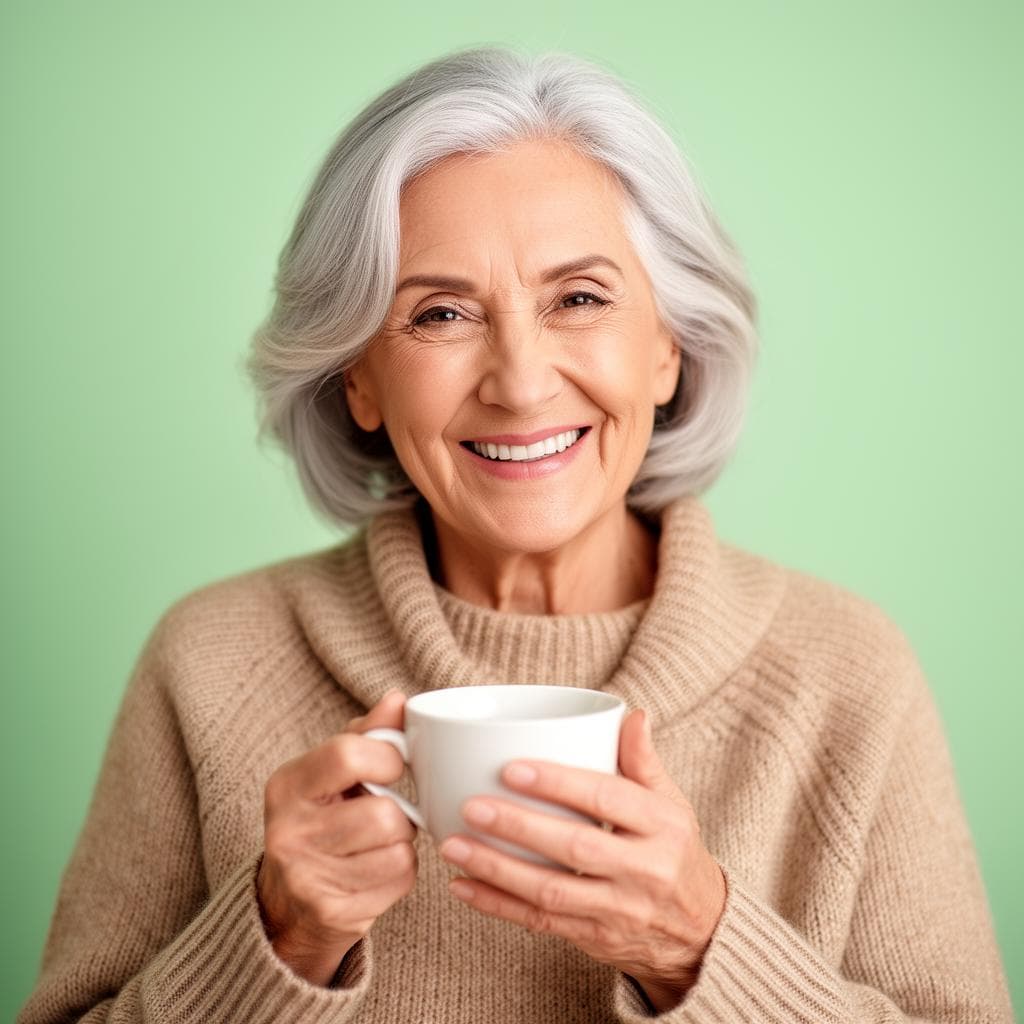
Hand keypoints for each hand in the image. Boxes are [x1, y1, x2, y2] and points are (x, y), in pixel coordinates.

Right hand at [256, 690, 417, 986]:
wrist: (289, 904)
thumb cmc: (322, 819)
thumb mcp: (331, 772)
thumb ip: (368, 734)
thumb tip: (398, 699)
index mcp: (287, 784)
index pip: (348, 754)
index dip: (387, 758)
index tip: (393, 767)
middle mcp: (288, 831)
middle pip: (383, 813)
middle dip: (399, 813)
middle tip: (386, 814)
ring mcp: (306, 877)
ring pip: (398, 849)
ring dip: (402, 844)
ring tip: (380, 843)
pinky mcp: (331, 913)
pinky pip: (400, 882)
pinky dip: (401, 873)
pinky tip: (377, 871)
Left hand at [438, 708, 725, 1012]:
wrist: (700, 931)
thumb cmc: (674, 850)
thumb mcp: (671, 803)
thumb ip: (643, 760)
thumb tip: (631, 713)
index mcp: (662, 826)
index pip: (607, 798)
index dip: (559, 783)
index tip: (511, 768)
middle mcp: (645, 869)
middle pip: (576, 847)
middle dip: (519, 827)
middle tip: (471, 805)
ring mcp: (620, 910)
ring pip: (552, 891)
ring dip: (497, 869)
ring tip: (453, 844)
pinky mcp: (595, 939)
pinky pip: (541, 923)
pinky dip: (498, 905)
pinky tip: (463, 885)